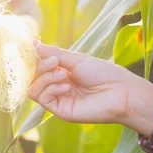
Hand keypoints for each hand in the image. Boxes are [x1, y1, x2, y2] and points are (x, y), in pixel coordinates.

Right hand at [28, 42, 152, 135]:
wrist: (120, 92)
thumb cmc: (103, 74)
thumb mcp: (76, 59)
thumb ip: (53, 53)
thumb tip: (32, 42)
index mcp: (62, 72)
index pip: (38, 66)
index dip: (36, 58)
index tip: (38, 49)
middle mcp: (58, 86)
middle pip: (34, 77)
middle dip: (42, 66)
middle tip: (57, 62)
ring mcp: (59, 99)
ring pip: (33, 89)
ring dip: (46, 78)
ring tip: (65, 75)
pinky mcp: (61, 111)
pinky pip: (42, 99)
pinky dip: (51, 89)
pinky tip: (66, 86)